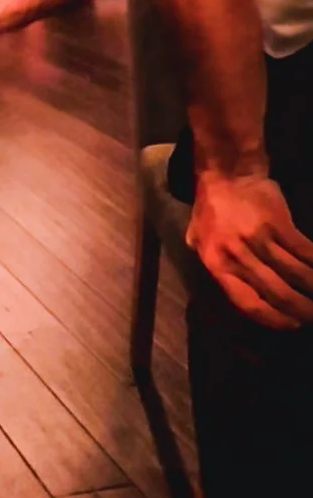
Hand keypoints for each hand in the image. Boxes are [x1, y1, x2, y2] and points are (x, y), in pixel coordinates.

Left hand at [187, 173, 312, 328]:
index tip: (290, 325)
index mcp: (216, 264)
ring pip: (294, 274)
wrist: (227, 173)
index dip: (272, 319)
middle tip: (312, 317)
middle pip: (276, 293)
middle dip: (300, 310)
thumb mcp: (196, 240)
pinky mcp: (279, 223)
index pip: (247, 303)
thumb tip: (229, 289)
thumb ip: (212, 265)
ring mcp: (260, 239)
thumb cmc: (210, 209)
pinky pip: (303, 250)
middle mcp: (238, 255)